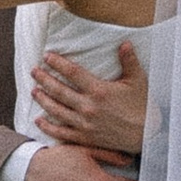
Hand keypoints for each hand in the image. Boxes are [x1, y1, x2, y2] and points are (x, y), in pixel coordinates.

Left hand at [32, 37, 146, 155]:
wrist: (146, 135)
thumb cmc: (142, 106)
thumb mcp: (138, 80)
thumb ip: (129, 60)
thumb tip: (124, 42)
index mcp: (99, 90)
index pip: (72, 73)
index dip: (58, 63)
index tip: (47, 56)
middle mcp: (88, 107)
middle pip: (59, 90)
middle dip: (44, 79)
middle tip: (34, 71)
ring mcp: (85, 124)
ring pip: (56, 110)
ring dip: (43, 100)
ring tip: (34, 91)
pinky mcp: (85, 138)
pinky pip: (62, 133)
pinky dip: (48, 127)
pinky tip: (39, 121)